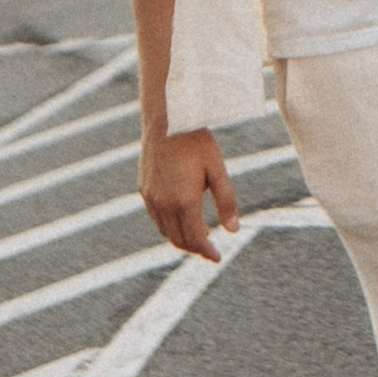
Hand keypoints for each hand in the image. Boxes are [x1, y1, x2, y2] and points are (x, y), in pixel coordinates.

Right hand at [139, 125, 240, 260]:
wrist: (167, 119)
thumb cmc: (196, 141)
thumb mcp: (217, 169)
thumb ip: (227, 201)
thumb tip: (234, 230)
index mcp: (184, 201)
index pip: (196, 238)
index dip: (207, 251)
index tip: (217, 258)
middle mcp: (164, 204)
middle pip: (179, 239)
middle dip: (195, 248)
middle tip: (210, 250)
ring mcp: (151, 198)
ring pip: (165, 231)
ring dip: (181, 239)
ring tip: (197, 236)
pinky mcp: (144, 189)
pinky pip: (156, 218)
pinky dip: (168, 226)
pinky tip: (180, 219)